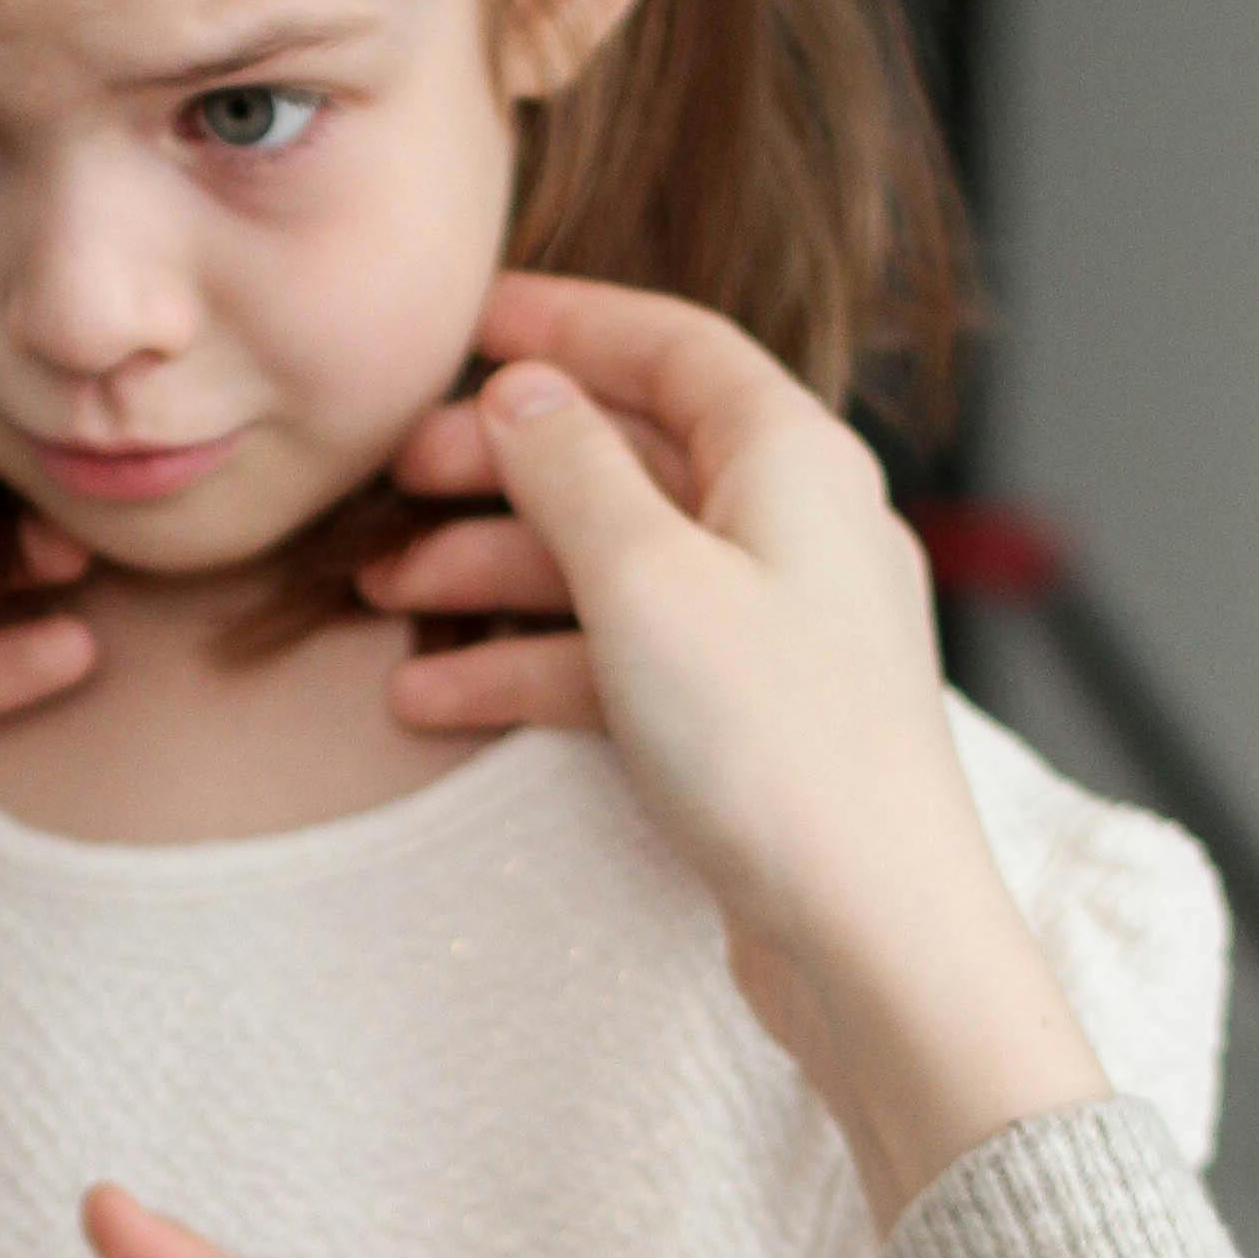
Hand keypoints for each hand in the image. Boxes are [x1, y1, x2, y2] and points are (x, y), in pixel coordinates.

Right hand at [365, 276, 1107, 1223]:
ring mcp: (769, 625)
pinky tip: (431, 697)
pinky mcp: (745, 717)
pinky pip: (623, 660)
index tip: (467, 323)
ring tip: (384, 594)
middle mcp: (792, 525)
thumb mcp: (646, 580)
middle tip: (394, 476)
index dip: (565, 324)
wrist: (874, 934)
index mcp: (791, 458)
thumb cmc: (780, 748)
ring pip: (611, 564)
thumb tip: (523, 393)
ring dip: (495, 573)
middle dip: (503, 464)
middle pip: (629, 456)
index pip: (670, 347)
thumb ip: (572, 470)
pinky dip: (533, 666)